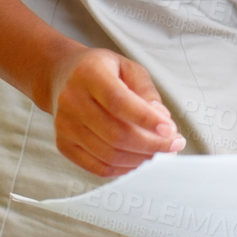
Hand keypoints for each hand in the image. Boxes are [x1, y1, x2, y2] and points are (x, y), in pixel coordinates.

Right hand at [45, 47, 184, 175]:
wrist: (61, 77)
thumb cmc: (101, 71)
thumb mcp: (128, 67)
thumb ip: (146, 91)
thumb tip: (161, 120)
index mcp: (89, 74)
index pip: (118, 102)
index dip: (146, 119)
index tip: (171, 129)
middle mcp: (71, 100)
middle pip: (115, 134)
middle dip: (152, 145)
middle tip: (174, 145)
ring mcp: (65, 126)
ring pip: (109, 154)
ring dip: (141, 159)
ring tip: (162, 153)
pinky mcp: (64, 145)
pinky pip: (98, 167)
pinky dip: (125, 168)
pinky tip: (140, 160)